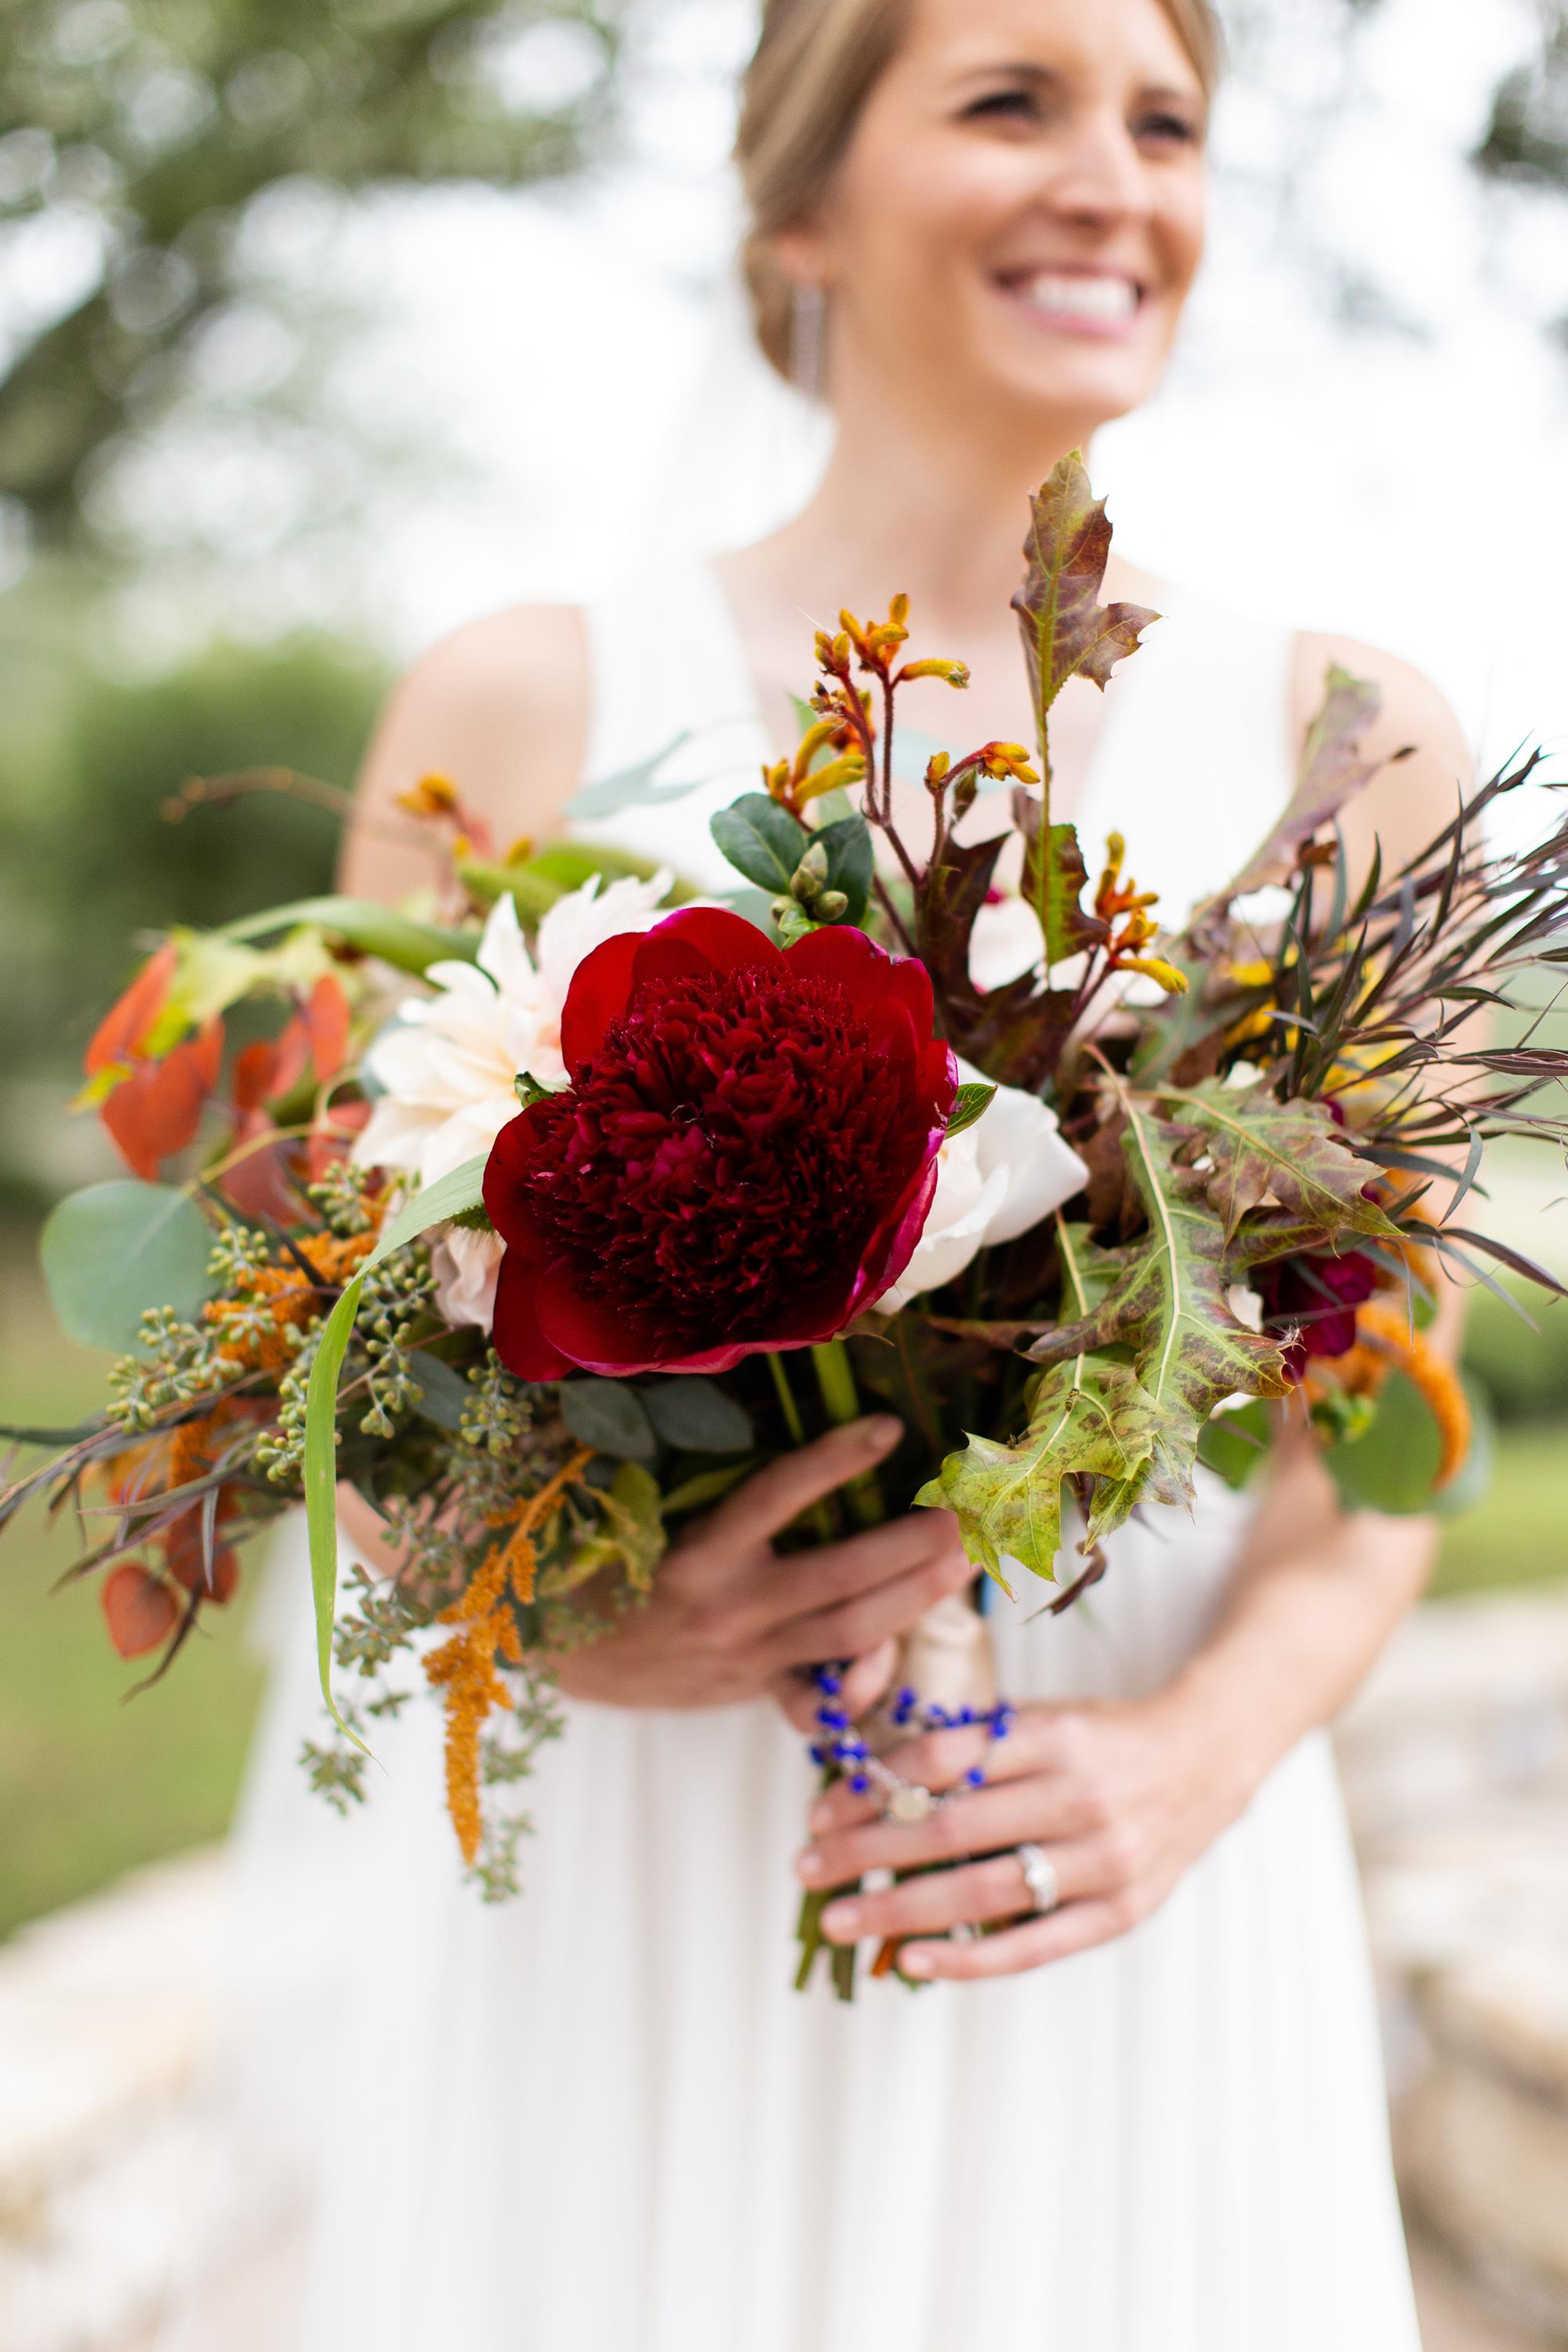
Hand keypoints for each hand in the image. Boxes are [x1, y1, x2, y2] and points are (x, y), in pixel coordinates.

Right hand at [553, 1414, 974, 1712]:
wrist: (569, 1653)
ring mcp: (750, 1658)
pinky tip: (905, 1644)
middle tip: (964, 1512)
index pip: (775, 1497)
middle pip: (841, 1577)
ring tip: (962, 1563)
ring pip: (852, 1633)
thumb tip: (793, 1438)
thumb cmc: (622, 1565)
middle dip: (913, 1545)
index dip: (834, 1461)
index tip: (889, 1427)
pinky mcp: (759, 1689)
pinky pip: (829, 1693)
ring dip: (916, 1597)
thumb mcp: (655, 1518)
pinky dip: (869, 1674)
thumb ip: (721, 1495)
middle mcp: (728, 1609)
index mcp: (697, 1553)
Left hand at [793, 1689, 1249, 1979]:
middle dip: (867, 1851)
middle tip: (806, 1867)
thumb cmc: (1102, 1740)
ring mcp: (1104, 1861)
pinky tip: (915, 1962)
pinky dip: (971, 1961)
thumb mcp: (1044, 1718)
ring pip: (984, 1892)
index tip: (821, 1810)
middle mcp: (1080, 1797)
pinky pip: (1035, 1946)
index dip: (875, 1788)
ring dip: (901, 1909)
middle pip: (952, 1830)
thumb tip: (872, 1780)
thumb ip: (975, 1746)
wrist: (1205, 1760)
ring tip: (841, 1917)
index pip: (946, 1762)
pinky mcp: (1121, 1913)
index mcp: (1054, 1737)